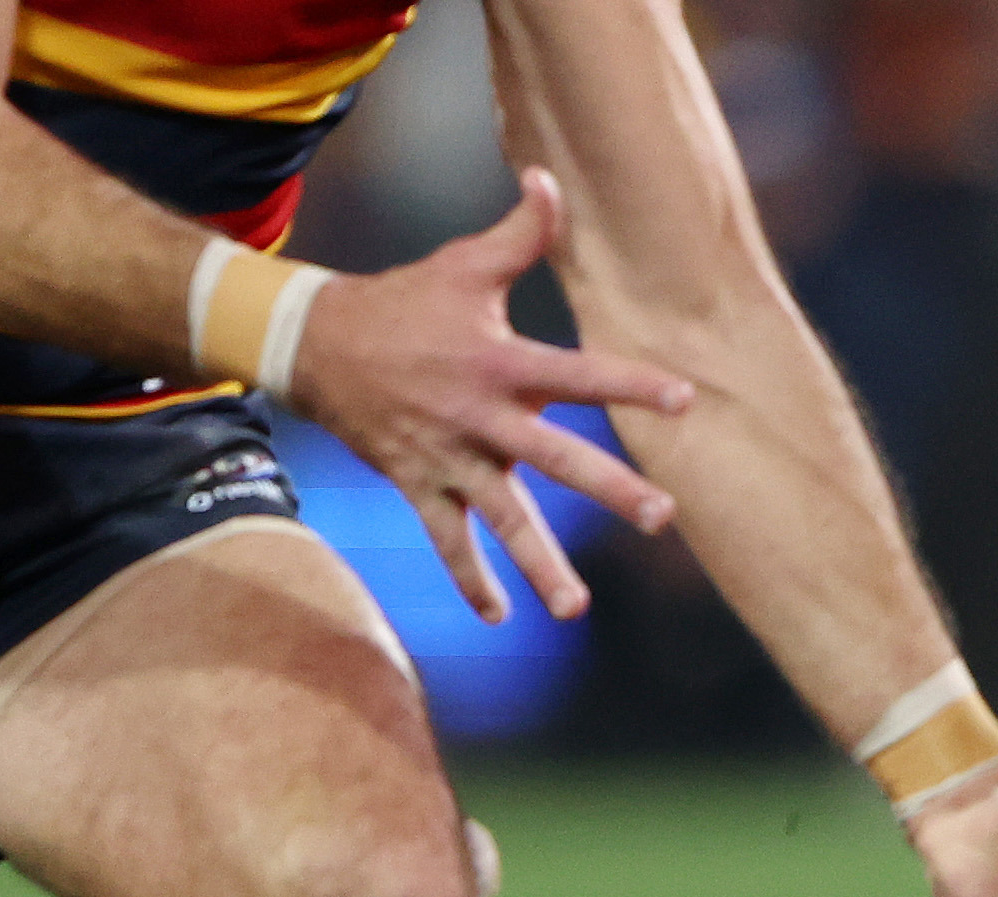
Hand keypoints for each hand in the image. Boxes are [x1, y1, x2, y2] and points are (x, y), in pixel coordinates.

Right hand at [291, 167, 693, 624]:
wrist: (312, 343)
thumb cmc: (402, 303)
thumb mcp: (460, 266)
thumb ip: (519, 234)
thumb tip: (552, 179)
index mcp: (499, 363)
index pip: (577, 374)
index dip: (630, 383)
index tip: (685, 398)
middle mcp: (480, 418)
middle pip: (555, 459)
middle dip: (608, 488)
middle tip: (661, 516)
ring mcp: (449, 458)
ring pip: (501, 518)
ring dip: (537, 563)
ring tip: (573, 607)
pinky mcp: (418, 484)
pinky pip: (447, 540)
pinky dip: (469, 578)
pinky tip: (497, 616)